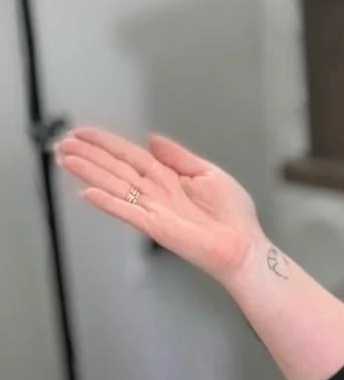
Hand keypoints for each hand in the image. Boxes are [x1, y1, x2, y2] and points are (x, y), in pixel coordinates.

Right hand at [55, 128, 264, 284]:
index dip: (106, 144)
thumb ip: (179, 156)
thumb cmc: (234, 217)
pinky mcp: (158, 228)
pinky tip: (87, 193)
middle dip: (88, 155)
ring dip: (89, 173)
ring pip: (115, 186)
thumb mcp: (209, 174)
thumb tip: (154, 139)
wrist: (245, 246)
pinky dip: (108, 203)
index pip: (129, 156)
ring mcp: (154, 210)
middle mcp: (156, 193)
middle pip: (115, 169)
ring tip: (65, 159)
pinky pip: (129, 212)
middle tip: (62, 144)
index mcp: (168, 178)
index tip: (83, 133)